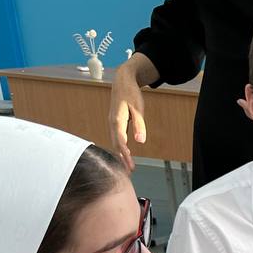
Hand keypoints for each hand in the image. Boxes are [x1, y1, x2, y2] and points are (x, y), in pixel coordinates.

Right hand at [109, 55, 156, 170]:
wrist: (123, 81)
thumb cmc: (131, 93)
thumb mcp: (138, 108)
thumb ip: (139, 124)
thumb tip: (140, 140)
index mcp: (117, 120)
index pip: (121, 141)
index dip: (125, 155)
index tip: (130, 165)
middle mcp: (112, 122)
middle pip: (116, 144)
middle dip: (122, 158)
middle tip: (130, 171)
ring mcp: (112, 122)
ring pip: (115, 141)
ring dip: (120, 154)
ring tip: (127, 166)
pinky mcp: (115, 122)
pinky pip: (116, 137)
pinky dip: (120, 147)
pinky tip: (125, 154)